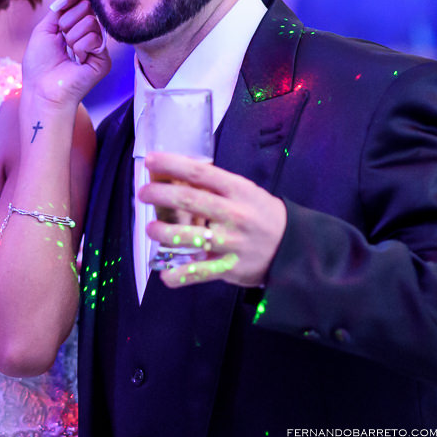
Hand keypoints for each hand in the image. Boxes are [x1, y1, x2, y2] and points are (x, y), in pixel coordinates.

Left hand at [22, 0, 109, 107]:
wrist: (42, 89)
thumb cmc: (39, 62)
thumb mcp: (45, 28)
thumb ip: (60, 6)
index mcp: (74, 25)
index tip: (59, 5)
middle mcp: (88, 33)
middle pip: (86, 7)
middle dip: (66, 21)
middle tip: (60, 40)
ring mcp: (97, 45)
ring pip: (90, 21)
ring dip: (71, 37)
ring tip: (67, 53)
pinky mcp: (104, 58)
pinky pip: (94, 38)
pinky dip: (80, 48)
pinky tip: (76, 60)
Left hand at [140, 152, 286, 287]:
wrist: (294, 248)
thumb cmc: (262, 214)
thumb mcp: (245, 192)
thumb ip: (215, 185)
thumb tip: (174, 174)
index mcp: (238, 190)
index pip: (200, 172)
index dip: (172, 164)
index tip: (150, 160)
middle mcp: (233, 214)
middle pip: (190, 200)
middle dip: (160, 194)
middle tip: (143, 193)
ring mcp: (231, 242)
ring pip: (190, 237)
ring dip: (163, 232)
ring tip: (151, 229)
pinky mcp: (230, 268)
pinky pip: (199, 272)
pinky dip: (179, 275)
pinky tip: (165, 274)